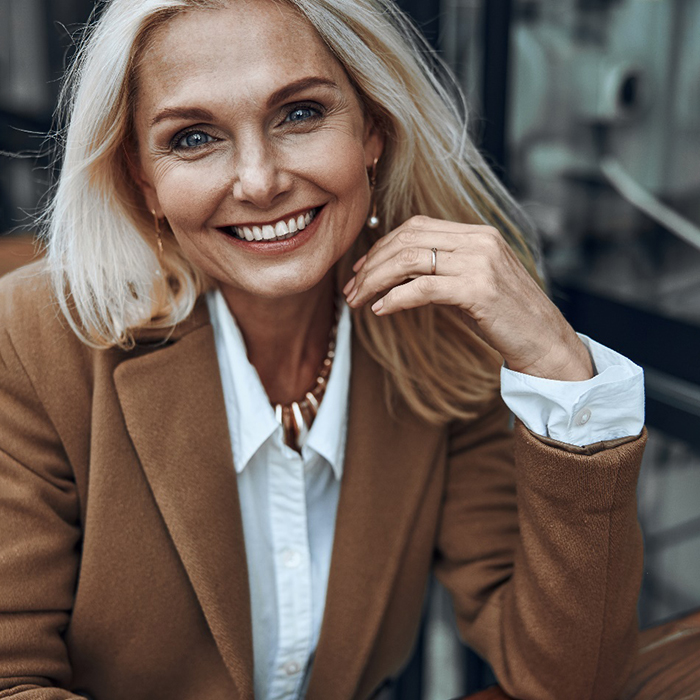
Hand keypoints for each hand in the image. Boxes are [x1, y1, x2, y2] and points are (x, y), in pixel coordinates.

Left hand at [343, 216, 593, 381]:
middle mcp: (480, 241)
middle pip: (408, 240)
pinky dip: (395, 298)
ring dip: (375, 281)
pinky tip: (381, 310)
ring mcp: (481, 263)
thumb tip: (395, 275)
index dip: (382, 246)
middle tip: (351, 290)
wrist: (545, 343)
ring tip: (358, 301)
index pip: (417, 227)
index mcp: (478, 234)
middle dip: (372, 265)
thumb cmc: (506, 318)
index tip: (361, 269)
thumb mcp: (472, 284)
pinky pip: (423, 288)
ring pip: (410, 261)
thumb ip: (441, 271)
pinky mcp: (479, 290)